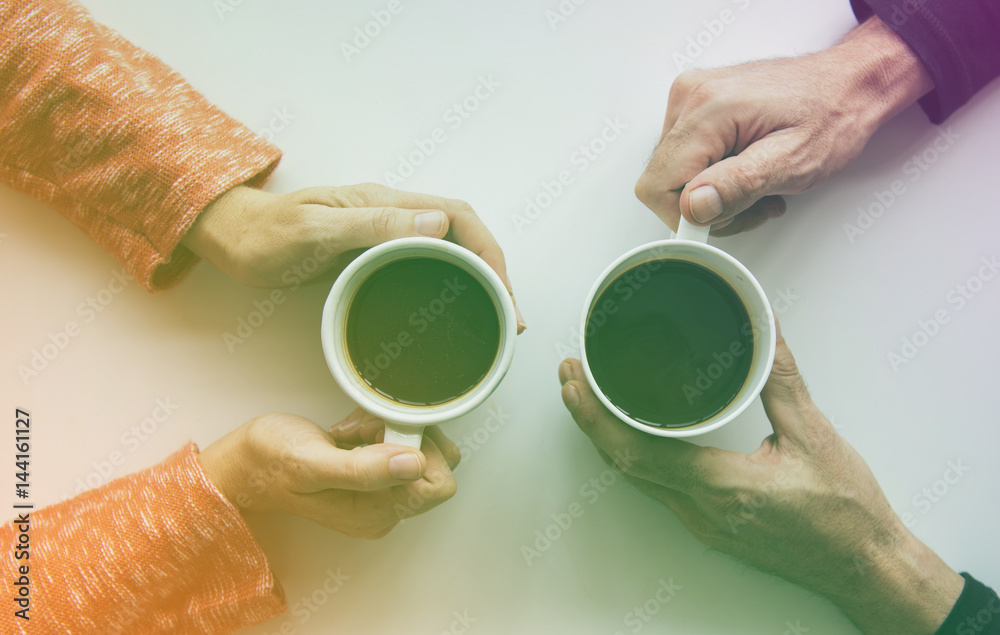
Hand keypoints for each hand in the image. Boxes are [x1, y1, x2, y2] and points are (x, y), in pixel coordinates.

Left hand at [184, 182, 524, 330]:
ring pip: (448, 252)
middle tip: (509, 316)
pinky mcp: (373, 257)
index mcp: (386, 203)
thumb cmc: (266, 234)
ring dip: (476, 281)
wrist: (234, 239)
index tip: (503, 291)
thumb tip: (436, 222)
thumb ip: (372, 224)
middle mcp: (391, 215)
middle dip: (494, 271)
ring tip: (493, 319)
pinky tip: (451, 311)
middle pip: (463, 235)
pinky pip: (424, 267)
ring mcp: (383, 236)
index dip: (489, 251)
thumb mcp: (315, 229)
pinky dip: (449, 287)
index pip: (458, 216)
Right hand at [197, 409, 460, 538]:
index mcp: (376, 513)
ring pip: (417, 449)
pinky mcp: (372, 477)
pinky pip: (398, 445)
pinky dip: (378, 429)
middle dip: (403, 436)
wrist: (243, 463)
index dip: (420, 450)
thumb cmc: (270, 463)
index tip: (385, 434)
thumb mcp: (312, 463)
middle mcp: (384, 510)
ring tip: (350, 432)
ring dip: (387, 429)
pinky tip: (349, 432)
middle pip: (433, 464)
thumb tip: (415, 463)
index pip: (439, 483)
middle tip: (362, 431)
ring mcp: (379, 494)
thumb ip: (365, 469)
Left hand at [558, 329, 962, 633]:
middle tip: (568, 378)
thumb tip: (765, 328)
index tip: (574, 383)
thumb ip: (782, 379)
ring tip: (587, 398)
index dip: (596, 417)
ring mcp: (701, 523)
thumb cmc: (845, 511)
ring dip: (605, 437)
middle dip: (588, 419)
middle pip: (623, 464)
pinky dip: (631, 454)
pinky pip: (655, 487)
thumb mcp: (814, 434)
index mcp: (723, 487)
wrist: (865, 565)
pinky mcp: (709, 526)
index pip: (637, 452)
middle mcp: (702, 511)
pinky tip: (629, 432)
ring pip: (635, 478)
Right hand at [634, 17, 932, 235]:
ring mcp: (690, 98)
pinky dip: (712, 174)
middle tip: (751, 202)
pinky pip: (683, 157)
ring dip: (711, 192)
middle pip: (662, 182)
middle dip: (705, 207)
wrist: (848, 84)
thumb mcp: (794, 161)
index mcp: (709, 109)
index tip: (724, 218)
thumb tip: (693, 206)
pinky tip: (744, 169)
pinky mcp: (696, 105)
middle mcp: (691, 97)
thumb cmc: (832, 115)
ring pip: (672, 174)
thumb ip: (738, 185)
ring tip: (755, 184)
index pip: (658, 186)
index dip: (686, 216)